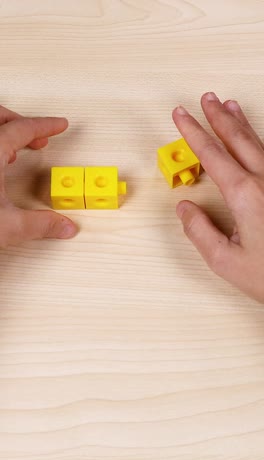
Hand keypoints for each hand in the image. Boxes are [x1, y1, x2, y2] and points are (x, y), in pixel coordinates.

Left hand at [0, 105, 77, 246]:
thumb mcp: (7, 226)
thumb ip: (40, 224)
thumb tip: (62, 225)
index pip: (22, 129)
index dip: (45, 126)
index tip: (58, 125)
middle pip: (0, 117)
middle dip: (22, 123)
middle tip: (39, 138)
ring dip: (4, 131)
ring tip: (17, 149)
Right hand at [173, 92, 263, 301]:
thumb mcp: (225, 260)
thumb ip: (199, 231)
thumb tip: (184, 208)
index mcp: (245, 195)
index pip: (212, 155)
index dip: (193, 132)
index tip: (181, 116)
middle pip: (236, 139)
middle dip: (217, 117)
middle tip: (206, 99)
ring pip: (257, 143)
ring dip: (240, 123)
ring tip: (228, 106)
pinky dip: (258, 140)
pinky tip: (256, 139)